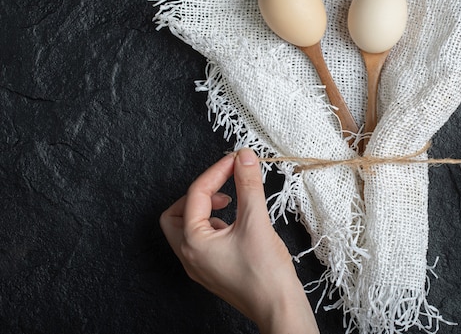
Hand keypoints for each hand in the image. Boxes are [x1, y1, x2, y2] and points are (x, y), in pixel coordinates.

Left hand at [160, 148, 318, 333]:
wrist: (279, 308)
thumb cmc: (265, 274)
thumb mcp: (256, 221)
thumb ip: (248, 185)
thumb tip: (244, 158)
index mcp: (193, 243)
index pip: (196, 194)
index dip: (217, 172)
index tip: (236, 161)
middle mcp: (190, 256)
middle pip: (175, 214)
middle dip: (197, 194)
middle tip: (223, 186)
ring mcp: (200, 266)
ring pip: (188, 228)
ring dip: (205, 210)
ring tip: (232, 203)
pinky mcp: (213, 271)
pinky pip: (202, 241)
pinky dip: (214, 225)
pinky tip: (237, 225)